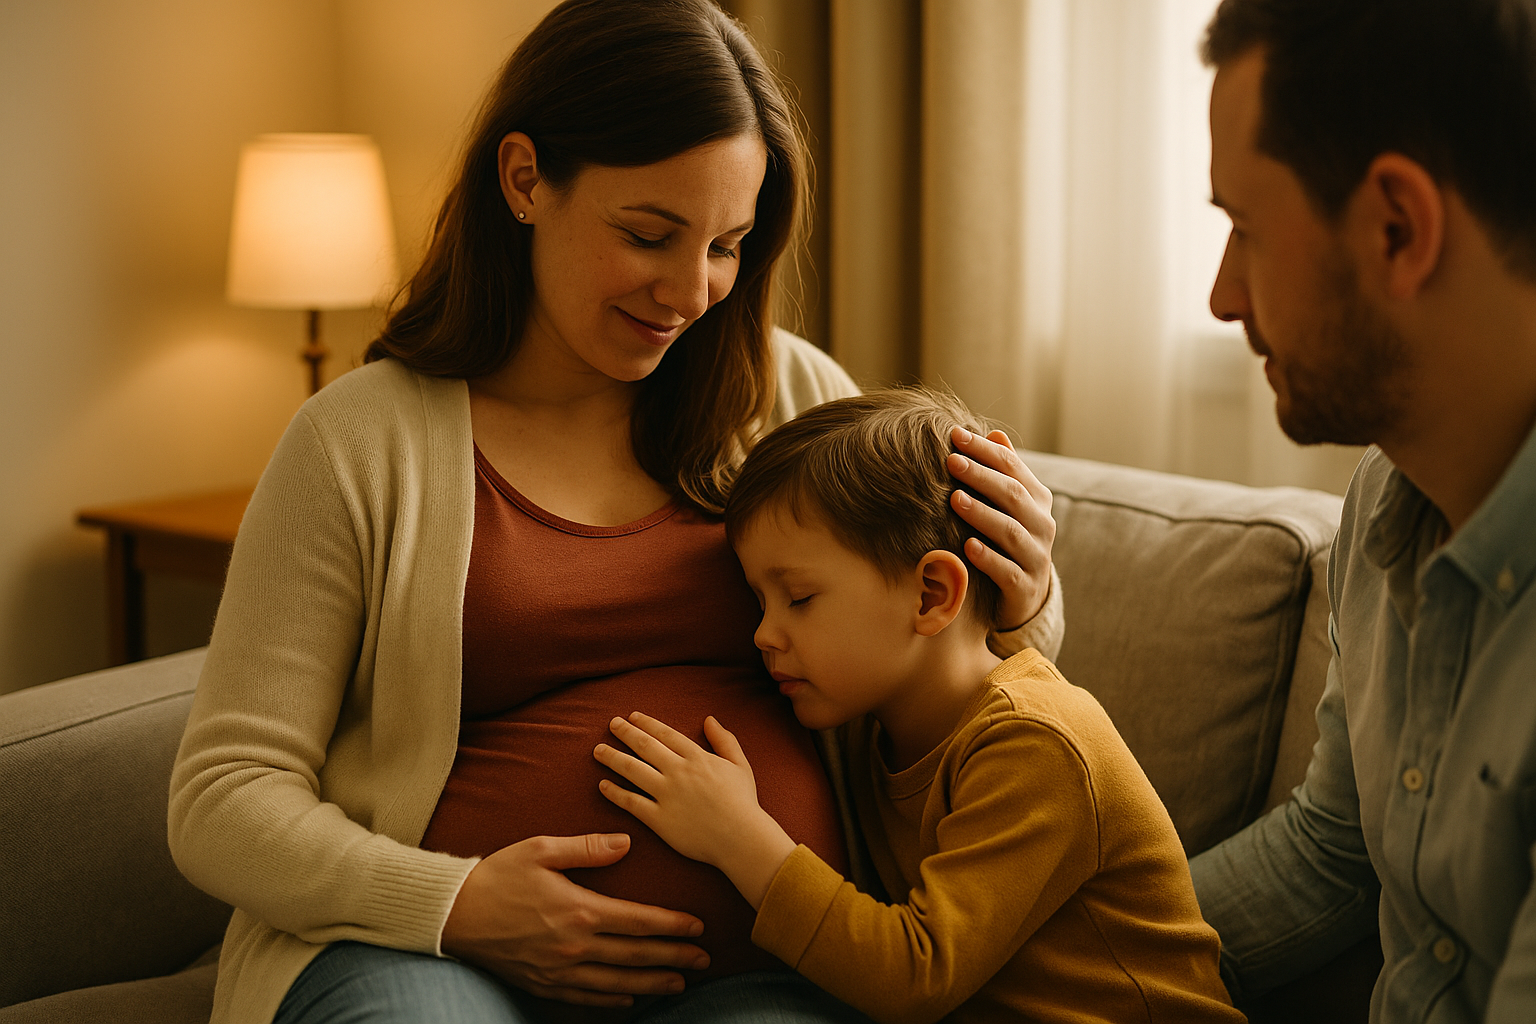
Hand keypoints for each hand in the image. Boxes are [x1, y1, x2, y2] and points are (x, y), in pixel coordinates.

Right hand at [440, 832, 708, 1006]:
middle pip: (636, 956)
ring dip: (652, 983)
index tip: (698, 925)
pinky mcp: (543, 984)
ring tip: (680, 982)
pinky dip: (613, 1000)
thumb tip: (626, 843)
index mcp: (579, 910)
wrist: (453, 913)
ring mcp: (559, 971)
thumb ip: (587, 849)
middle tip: (704, 958)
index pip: (638, 921)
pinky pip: (586, 998)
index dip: (672, 925)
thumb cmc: (499, 875)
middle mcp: (575, 946)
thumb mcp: (542, 849)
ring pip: (617, 983)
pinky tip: (630, 999)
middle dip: (674, 956)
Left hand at [595, 713, 795, 907]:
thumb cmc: (744, 803)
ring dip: (612, 758)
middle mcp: (678, 772)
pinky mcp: (659, 819)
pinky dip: (615, 793)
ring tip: (598, 750)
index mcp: (697, 758)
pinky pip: (631, 803)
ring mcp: (667, 795)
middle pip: (644, 746)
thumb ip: (725, 740)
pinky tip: (603, 785)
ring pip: (632, 770)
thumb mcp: (739, 765)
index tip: (632, 717)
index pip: (665, 734)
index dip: (646, 723)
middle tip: (612, 724)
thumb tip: (709, 719)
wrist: (742, 838)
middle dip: (625, 732)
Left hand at [947, 427, 1055, 629]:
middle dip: (981, 476)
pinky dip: (989, 558)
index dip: (984, 450)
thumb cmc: (1008, 541)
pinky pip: (1008, 571)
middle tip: (951, 461)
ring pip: (1011, 532)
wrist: (1025, 596)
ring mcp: (1036, 557)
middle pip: (1013, 495)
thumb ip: (1005, 472)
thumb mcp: (1010, 506)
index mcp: (1037, 499)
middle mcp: (1042, 525)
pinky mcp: (1025, 588)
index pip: (1012, 467)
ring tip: (955, 499)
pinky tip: (967, 546)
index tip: (954, 435)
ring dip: (982, 513)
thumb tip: (994, 433)